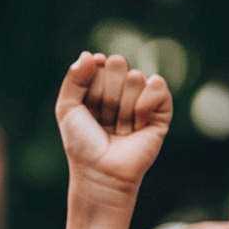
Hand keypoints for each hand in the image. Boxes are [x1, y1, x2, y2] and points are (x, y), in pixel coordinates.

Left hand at [55, 52, 171, 201]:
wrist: (100, 173)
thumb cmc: (82, 146)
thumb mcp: (67, 110)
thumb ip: (73, 78)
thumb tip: (92, 55)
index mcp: (100, 84)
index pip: (99, 63)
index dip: (91, 90)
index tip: (88, 112)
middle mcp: (122, 87)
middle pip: (118, 64)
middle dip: (106, 97)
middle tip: (104, 122)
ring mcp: (142, 96)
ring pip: (135, 77)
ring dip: (121, 109)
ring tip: (119, 130)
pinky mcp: (161, 108)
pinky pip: (156, 85)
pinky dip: (142, 107)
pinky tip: (137, 126)